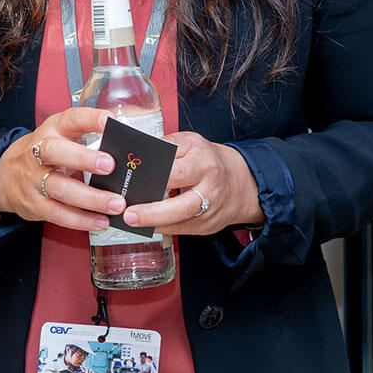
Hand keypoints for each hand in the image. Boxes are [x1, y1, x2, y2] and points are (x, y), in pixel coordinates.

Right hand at [0, 106, 123, 232]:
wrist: (4, 175)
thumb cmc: (45, 153)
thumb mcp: (61, 136)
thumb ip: (87, 138)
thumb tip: (127, 148)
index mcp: (52, 130)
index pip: (70, 119)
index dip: (89, 119)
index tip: (109, 122)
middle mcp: (39, 152)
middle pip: (56, 152)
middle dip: (83, 159)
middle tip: (110, 165)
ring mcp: (34, 180)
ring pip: (60, 189)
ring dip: (91, 198)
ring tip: (116, 204)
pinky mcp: (34, 204)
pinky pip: (58, 214)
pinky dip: (82, 220)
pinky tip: (101, 221)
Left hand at [119, 131, 264, 235]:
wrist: (244, 183)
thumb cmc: (211, 161)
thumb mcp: (193, 143)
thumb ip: (169, 146)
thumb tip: (140, 153)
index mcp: (204, 162)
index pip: (176, 171)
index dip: (155, 178)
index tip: (134, 181)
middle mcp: (208, 188)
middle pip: (180, 204)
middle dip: (152, 211)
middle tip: (129, 213)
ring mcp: (208, 210)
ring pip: (180, 221)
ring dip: (153, 222)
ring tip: (131, 221)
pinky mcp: (206, 226)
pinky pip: (180, 230)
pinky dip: (161, 228)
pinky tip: (145, 225)